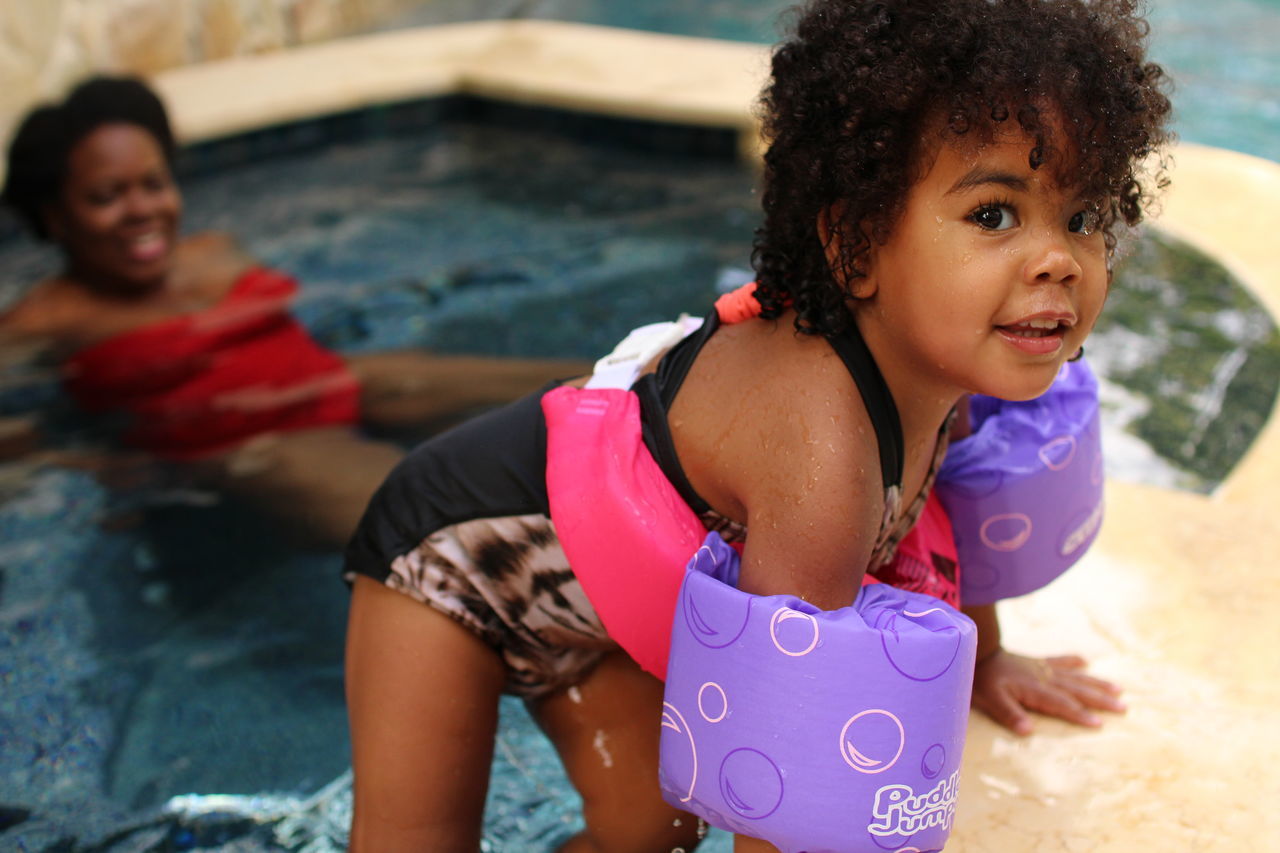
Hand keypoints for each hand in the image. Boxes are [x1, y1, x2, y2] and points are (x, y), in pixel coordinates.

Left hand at [971, 649, 1124, 734]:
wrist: (976, 651)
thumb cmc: (982, 680)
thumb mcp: (991, 700)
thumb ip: (1009, 714)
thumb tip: (1028, 731)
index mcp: (1035, 690)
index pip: (1062, 705)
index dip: (1080, 715)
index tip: (1100, 724)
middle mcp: (1044, 678)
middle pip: (1077, 691)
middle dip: (1100, 700)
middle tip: (1124, 708)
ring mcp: (1042, 668)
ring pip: (1075, 677)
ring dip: (1096, 683)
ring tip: (1118, 689)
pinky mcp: (1037, 662)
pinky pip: (1059, 660)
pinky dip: (1073, 660)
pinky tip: (1086, 661)